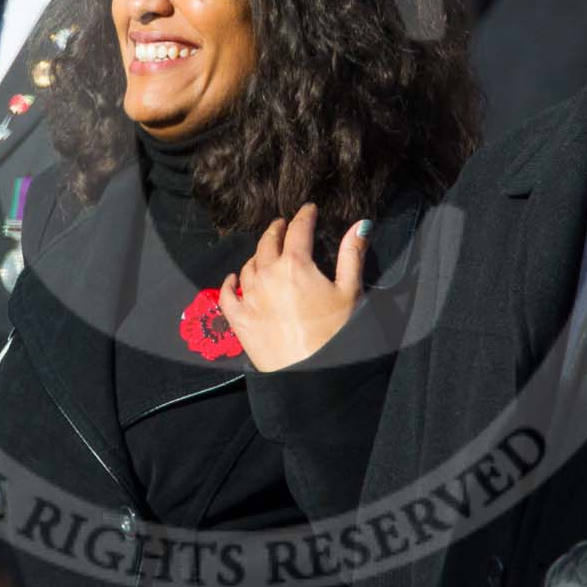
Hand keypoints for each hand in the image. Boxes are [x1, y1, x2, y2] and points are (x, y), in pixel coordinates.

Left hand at [220, 204, 368, 372]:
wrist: (312, 377)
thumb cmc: (335, 335)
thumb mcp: (351, 292)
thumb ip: (352, 254)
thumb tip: (359, 224)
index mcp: (295, 265)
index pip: (298, 230)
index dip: (304, 216)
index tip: (308, 209)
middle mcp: (267, 276)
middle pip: (268, 243)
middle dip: (276, 230)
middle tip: (282, 224)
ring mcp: (249, 298)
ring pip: (249, 265)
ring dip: (257, 254)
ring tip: (265, 251)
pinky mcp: (240, 320)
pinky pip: (226, 295)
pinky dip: (229, 283)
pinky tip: (232, 278)